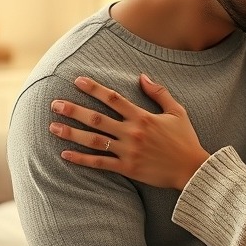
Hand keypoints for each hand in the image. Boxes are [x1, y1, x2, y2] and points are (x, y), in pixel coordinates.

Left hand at [48, 74, 210, 189]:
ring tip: (53, 127)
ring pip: (94, 140)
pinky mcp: (127, 168)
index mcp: (143, 117)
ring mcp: (128, 151)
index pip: (114, 98)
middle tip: (55, 104)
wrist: (192, 169)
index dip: (95, 89)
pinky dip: (81, 159)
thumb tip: (142, 76)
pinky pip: (100, 163)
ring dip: (72, 133)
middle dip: (74, 110)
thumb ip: (159, 93)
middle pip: (97, 118)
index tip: (77, 81)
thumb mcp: (177, 112)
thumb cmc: (185, 140)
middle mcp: (132, 133)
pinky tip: (65, 154)